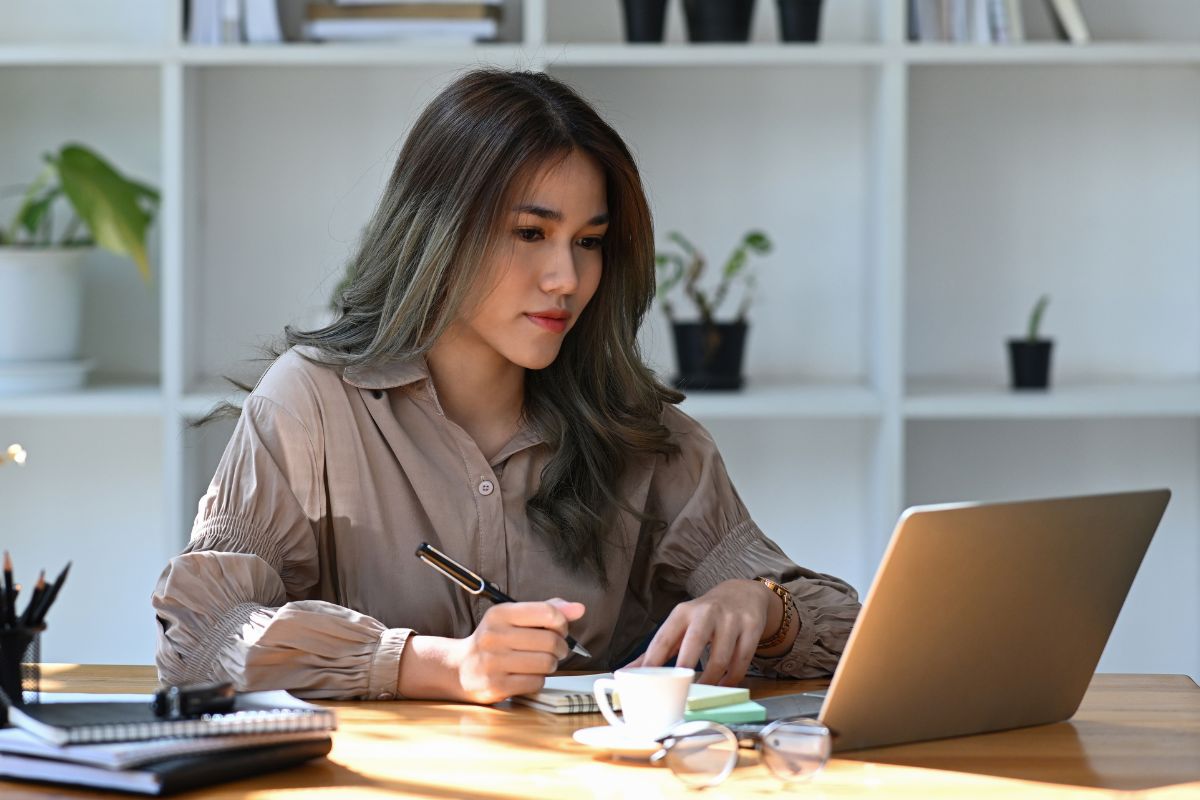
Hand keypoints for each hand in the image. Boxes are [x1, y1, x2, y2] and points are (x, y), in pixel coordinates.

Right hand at [448, 598, 584, 703]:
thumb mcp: (513, 618)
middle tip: (556, 649)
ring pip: (546, 663)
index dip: (562, 622)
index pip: (546, 612)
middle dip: (561, 647)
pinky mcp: (496, 685)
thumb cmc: (495, 641)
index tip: (560, 628)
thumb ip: (546, 610)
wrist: (460, 668)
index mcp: (500, 614)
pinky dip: (538, 679)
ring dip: (551, 664)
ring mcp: (494, 662)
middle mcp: (494, 636)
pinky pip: (536, 682)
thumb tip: (579, 609)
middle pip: (550, 640)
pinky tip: (527, 675)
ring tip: (541, 662)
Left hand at [629, 579, 773, 685]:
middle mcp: (706, 613)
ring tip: (703, 695)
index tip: (644, 683)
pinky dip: (732, 679)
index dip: (653, 661)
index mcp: (682, 613)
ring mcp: (731, 620)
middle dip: (685, 669)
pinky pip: (742, 660)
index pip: (664, 638)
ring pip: (721, 658)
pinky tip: (724, 686)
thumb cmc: (704, 616)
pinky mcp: (751, 627)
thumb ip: (658, 649)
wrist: (742, 594)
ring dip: (711, 681)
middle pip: (694, 643)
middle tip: (678, 693)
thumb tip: (627, 673)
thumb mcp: (680, 625)